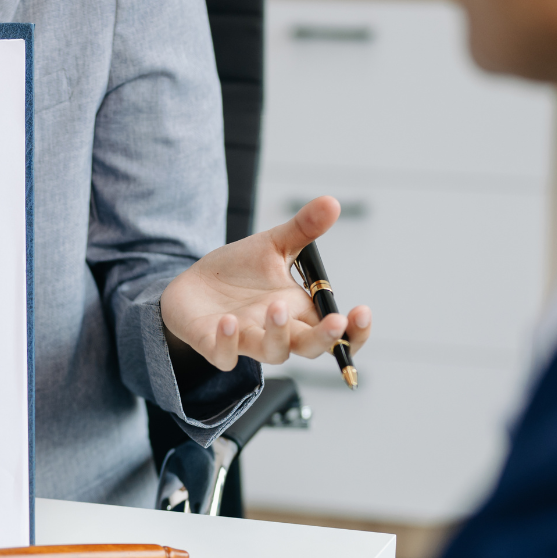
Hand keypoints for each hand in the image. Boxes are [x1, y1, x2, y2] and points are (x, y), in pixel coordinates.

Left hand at [159, 196, 374, 371]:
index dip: (353, 332)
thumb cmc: (239, 270)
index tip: (362, 311)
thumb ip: (303, 228)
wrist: (194, 283)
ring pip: (273, 353)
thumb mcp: (272, 245)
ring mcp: (248, 341)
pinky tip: (228, 321)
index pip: (336, 332)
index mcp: (299, 310)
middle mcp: (278, 331)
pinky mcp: (215, 347)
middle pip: (311, 348)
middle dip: (325, 338)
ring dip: (278, 334)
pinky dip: (228, 343)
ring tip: (276, 306)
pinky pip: (225, 355)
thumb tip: (331, 202)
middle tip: (335, 322)